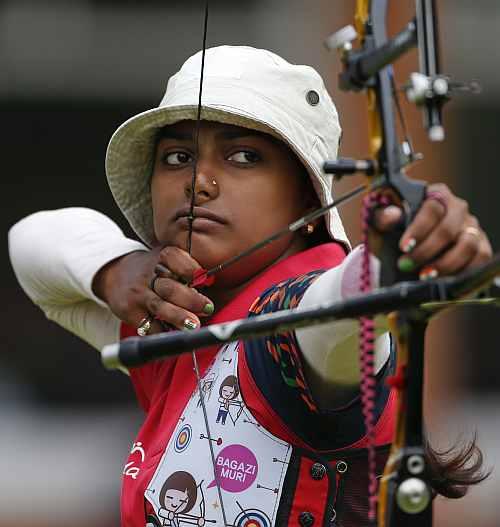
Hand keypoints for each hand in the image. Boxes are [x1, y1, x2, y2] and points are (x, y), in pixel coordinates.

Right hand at [92, 247, 213, 331]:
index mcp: (161, 257)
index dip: (190, 268)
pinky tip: (176, 336)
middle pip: (170, 287)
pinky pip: (149, 325)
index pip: (175, 258)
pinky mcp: (130, 311)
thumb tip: (210, 283)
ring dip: (178, 317)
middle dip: (190, 299)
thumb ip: (186, 269)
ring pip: (160, 306)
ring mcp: (138, 294)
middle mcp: (148, 275)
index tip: (203, 278)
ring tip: (193, 326)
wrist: (114, 274)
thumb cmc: (152, 270)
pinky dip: (163, 332)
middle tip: (207, 307)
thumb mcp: (166, 259)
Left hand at [373, 183, 491, 277]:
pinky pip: (480, 259)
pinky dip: (462, 271)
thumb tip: (392, 215)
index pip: (431, 209)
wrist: (405, 255)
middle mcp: (457, 209)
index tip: (404, 247)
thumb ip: (382, 218)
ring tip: (425, 275)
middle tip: (407, 264)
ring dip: (446, 264)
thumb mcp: (382, 226)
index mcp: (434, 196)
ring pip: (468, 245)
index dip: (418, 229)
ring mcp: (471, 228)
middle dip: (426, 250)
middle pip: (449, 228)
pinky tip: (442, 278)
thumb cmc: (393, 234)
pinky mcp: (480, 247)